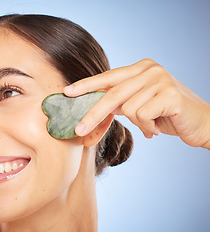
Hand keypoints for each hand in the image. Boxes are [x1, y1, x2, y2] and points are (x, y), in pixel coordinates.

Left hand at [64, 59, 209, 149]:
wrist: (201, 123)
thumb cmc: (167, 115)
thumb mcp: (139, 105)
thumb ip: (119, 102)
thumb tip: (91, 108)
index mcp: (140, 68)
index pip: (107, 76)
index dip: (86, 85)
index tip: (67, 92)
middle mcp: (149, 69)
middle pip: (111, 93)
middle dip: (92, 114)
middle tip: (78, 130)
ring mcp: (160, 79)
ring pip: (128, 108)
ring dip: (138, 123)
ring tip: (151, 124)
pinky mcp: (169, 93)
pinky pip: (142, 115)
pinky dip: (148, 126)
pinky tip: (159, 125)